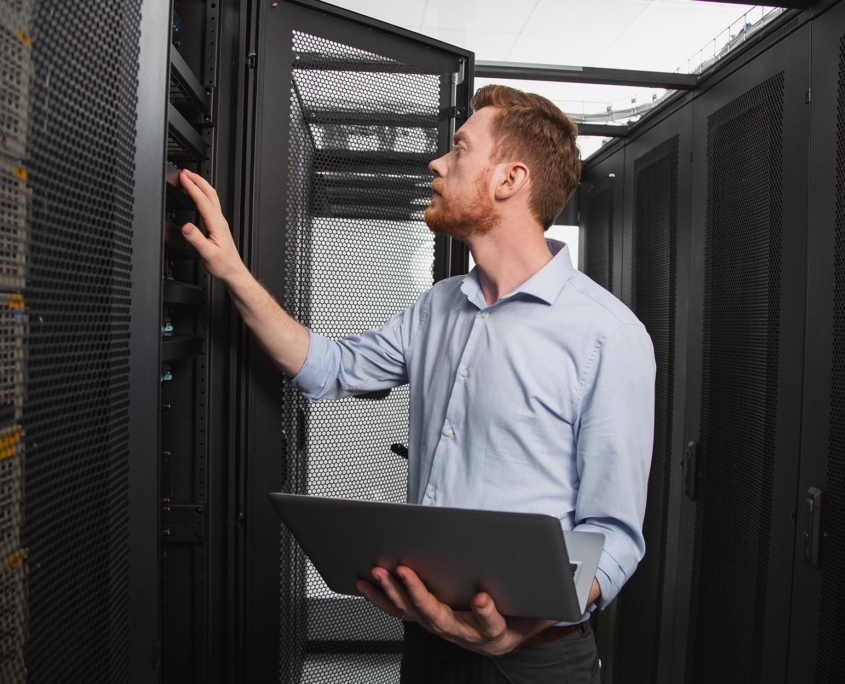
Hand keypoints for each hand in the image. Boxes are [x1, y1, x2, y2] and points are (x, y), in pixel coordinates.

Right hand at [179, 170, 248, 283]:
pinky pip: (210, 204)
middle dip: (197, 180)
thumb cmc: (223, 265)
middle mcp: (220, 220)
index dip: (192, 187)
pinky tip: (197, 195)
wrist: (233, 272)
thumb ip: (196, 240)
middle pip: (210, 193)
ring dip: (200, 185)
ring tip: (190, 178)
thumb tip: (186, 227)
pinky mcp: (218, 225)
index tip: (183, 177)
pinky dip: (202, 195)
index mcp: (217, 224)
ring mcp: (219, 222)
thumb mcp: (207, 254)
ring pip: (211, 197)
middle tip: (185, 171)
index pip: (203, 201)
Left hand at [356, 566, 556, 656]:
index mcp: (499, 633)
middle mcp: (467, 636)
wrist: (515, 626)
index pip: (491, 626)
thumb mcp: (550, 603)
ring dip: (394, 594)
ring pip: (414, 616)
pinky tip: (366, 580)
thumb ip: (562, 592)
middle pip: (440, 620)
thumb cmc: (531, 608)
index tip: (480, 598)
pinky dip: (382, 596)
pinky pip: (400, 612)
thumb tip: (578, 578)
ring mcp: (445, 630)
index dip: (485, 614)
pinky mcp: (428, 620)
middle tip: (406, 572)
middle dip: (420, 595)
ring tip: (379, 570)